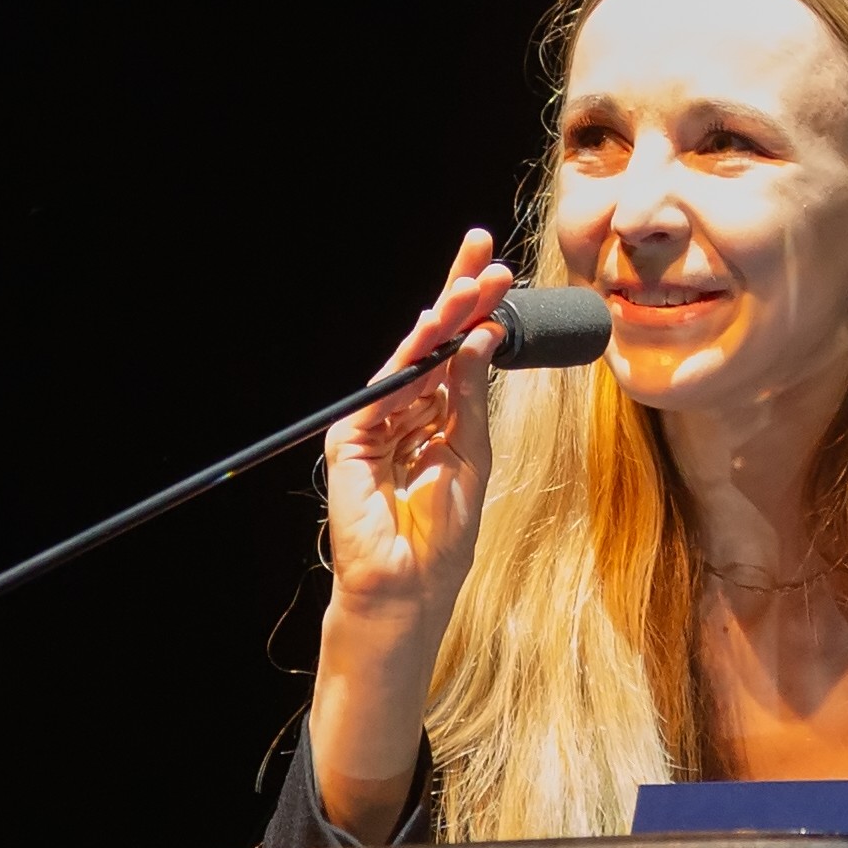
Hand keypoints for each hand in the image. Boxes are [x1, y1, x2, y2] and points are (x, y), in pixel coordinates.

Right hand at [321, 229, 516, 637]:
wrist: (408, 590)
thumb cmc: (441, 537)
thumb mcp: (472, 457)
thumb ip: (471, 399)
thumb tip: (481, 340)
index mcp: (434, 417)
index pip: (453, 354)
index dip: (472, 313)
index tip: (497, 272)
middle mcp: (403, 414)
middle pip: (430, 345)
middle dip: (457, 299)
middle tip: (485, 258)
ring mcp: (374, 425)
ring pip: (409, 360)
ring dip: (442, 321)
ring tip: (474, 286)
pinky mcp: (350, 441)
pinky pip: (384, 392)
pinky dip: (413, 363)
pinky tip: (441, 335)